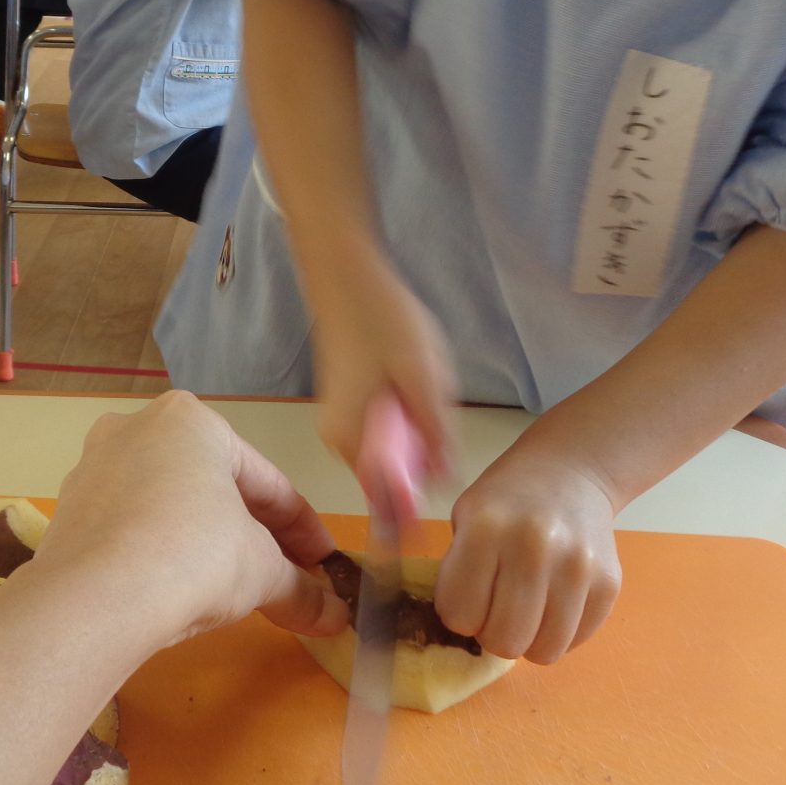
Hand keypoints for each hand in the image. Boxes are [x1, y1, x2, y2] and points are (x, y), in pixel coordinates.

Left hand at [31, 391, 349, 648]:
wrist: (93, 599)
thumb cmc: (192, 557)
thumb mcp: (262, 572)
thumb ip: (301, 589)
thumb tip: (336, 617)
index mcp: (190, 421)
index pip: (266, 481)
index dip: (303, 528)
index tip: (324, 563)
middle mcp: (136, 428)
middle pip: (214, 488)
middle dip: (253, 534)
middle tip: (286, 576)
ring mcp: (94, 468)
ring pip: (169, 506)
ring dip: (205, 541)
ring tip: (234, 587)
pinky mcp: (68, 512)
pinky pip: (131, 528)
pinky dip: (160, 552)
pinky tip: (177, 588)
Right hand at [311, 258, 458, 481]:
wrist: (347, 278)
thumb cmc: (383, 321)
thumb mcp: (424, 377)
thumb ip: (436, 432)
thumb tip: (446, 480)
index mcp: (351, 440)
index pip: (385, 500)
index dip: (414, 506)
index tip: (439, 495)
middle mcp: (339, 440)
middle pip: (392, 475)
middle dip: (423, 459)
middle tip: (437, 411)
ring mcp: (341, 423)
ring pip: (390, 451)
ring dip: (417, 436)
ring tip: (424, 388)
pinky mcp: (348, 407)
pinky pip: (383, 431)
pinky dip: (405, 420)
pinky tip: (412, 383)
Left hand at [435, 439, 621, 663]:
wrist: (570, 472)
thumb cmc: (507, 499)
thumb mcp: (465, 517)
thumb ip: (457, 571)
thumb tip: (462, 629)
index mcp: (486, 528)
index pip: (459, 614)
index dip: (458, 613)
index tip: (466, 596)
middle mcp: (534, 547)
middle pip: (504, 641)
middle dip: (492, 633)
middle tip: (495, 608)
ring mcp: (577, 567)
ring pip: (544, 651)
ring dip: (529, 639)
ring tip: (525, 608)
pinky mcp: (609, 584)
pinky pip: (576, 641)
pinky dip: (559, 632)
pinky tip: (553, 602)